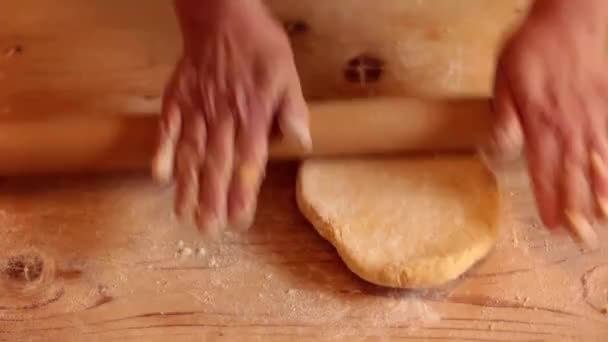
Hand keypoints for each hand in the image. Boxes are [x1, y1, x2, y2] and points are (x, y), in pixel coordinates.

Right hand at [152, 0, 310, 237]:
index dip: (243, 192)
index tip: (240, 219)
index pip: (248, 162)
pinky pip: (167, 128)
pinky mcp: (176, 98)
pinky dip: (161, 152)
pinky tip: (158, 176)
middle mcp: (223, 117)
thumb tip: (303, 141)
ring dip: (187, 186)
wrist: (221, 14)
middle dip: (212, 200)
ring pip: (190, 153)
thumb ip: (292, 108)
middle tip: (208, 230)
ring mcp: (196, 108)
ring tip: (183, 215)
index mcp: (253, 114)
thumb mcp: (287, 73)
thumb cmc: (258, 45)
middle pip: (216, 165)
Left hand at [490, 0, 607, 245]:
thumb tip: (500, 148)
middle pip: (572, 173)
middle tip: (579, 239)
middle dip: (574, 207)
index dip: (547, 199)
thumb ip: (505, 115)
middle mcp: (569, 125)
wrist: (569, 17)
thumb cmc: (533, 47)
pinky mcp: (605, 106)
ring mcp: (592, 116)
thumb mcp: (504, 77)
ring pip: (595, 163)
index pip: (543, 170)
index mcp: (540, 121)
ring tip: (602, 222)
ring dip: (598, 194)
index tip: (551, 224)